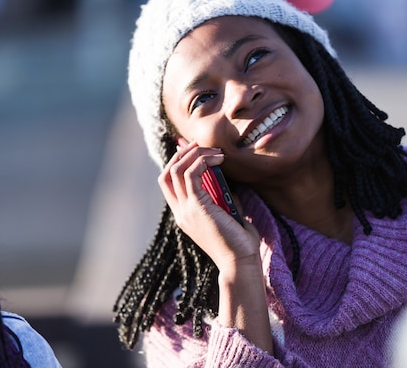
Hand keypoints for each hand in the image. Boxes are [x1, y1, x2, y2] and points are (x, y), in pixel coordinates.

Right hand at [159, 141, 272, 353]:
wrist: (240, 260)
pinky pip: (190, 174)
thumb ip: (222, 197)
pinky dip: (202, 161)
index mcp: (185, 214)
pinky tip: (218, 159)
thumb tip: (223, 179)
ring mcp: (186, 210)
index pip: (169, 183)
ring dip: (194, 154)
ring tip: (215, 152)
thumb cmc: (239, 241)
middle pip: (166, 174)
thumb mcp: (228, 214)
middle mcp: (180, 212)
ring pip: (175, 170)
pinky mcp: (196, 207)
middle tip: (201, 145)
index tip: (194, 150)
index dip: (177, 162)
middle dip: (181, 155)